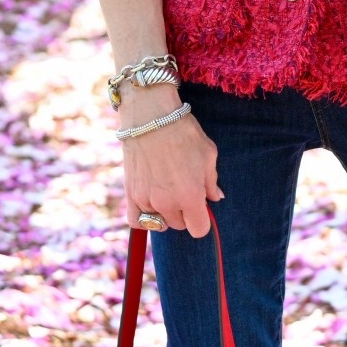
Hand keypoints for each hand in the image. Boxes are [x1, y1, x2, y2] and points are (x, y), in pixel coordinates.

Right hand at [121, 92, 221, 235]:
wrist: (150, 116)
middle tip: (183, 189)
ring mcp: (147, 200)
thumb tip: (215, 198)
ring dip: (165, 211)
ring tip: (166, 189)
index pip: (199, 230)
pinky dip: (144, 218)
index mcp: (191, 196)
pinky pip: (136, 221)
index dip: (202, 219)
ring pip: (160, 222)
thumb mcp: (208, 154)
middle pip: (180, 225)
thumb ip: (212, 181)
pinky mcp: (131, 194)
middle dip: (185, 212)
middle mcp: (168, 203)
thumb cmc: (183, 133)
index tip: (200, 205)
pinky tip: (150, 205)